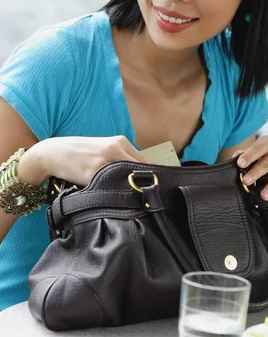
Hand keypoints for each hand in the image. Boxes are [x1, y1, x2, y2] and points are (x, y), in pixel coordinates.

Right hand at [30, 135, 146, 186]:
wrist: (53, 152)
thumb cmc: (80, 152)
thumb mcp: (104, 148)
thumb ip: (122, 157)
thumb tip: (142, 176)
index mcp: (120, 142)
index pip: (144, 162)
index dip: (147, 177)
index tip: (147, 187)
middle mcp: (114, 149)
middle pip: (139, 172)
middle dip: (139, 184)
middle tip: (137, 195)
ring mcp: (104, 162)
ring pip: (125, 180)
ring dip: (125, 189)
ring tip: (120, 195)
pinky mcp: (92, 175)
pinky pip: (108, 188)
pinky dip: (109, 193)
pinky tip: (106, 195)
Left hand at [233, 136, 267, 206]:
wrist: (263, 179)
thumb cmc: (253, 164)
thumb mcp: (247, 159)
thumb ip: (241, 157)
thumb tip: (236, 156)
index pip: (261, 146)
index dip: (250, 154)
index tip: (240, 164)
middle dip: (256, 172)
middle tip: (245, 181)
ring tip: (262, 196)